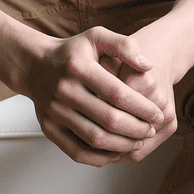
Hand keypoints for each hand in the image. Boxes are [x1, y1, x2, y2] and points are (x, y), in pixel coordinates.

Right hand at [25, 26, 165, 166]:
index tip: (158, 114)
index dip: (142, 107)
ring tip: (138, 141)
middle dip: (136, 129)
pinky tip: (116, 152)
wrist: (35, 65)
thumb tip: (147, 66)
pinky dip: (100, 157)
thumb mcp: (96, 36)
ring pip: (95, 138)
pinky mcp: (49, 128)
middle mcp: (64, 90)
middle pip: (108, 119)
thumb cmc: (72, 52)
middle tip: (150, 130)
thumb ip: (124, 45)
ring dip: (122, 145)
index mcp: (78, 67)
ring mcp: (54, 112)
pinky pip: (77, 151)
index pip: (118, 94)